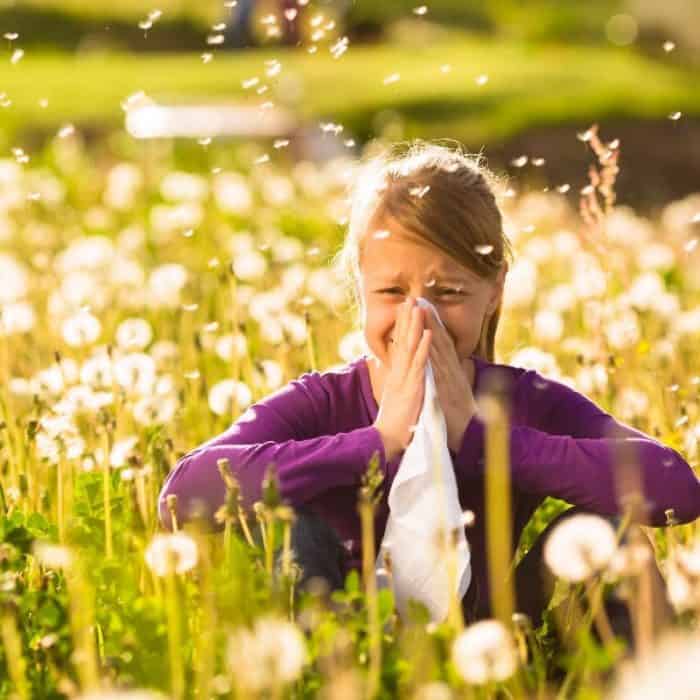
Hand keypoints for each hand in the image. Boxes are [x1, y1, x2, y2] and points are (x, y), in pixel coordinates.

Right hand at [373, 296, 432, 460]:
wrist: (387, 441)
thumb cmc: (394, 423)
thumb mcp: (396, 398)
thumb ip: (396, 384)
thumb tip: (392, 373)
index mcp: (397, 375)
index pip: (399, 345)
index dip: (402, 326)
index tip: (405, 309)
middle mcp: (399, 373)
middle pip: (403, 341)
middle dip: (406, 319)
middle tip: (409, 298)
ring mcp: (405, 379)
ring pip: (410, 347)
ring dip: (414, 326)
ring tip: (418, 307)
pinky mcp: (412, 387)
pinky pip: (420, 364)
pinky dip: (424, 347)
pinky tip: (428, 333)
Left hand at [423, 306, 476, 454]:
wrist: (470, 437)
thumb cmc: (459, 417)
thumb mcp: (453, 392)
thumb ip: (451, 377)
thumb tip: (449, 364)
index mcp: (451, 371)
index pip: (441, 344)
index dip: (432, 325)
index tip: (423, 307)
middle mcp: (452, 371)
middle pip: (439, 341)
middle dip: (430, 320)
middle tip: (419, 299)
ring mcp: (450, 380)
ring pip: (439, 350)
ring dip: (431, 330)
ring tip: (421, 311)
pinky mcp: (447, 391)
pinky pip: (438, 371)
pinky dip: (434, 355)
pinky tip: (428, 341)